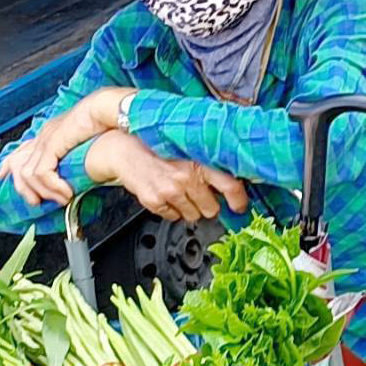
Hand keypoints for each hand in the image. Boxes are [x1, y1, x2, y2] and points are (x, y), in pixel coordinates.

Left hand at [0, 88, 135, 205]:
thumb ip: (77, 151)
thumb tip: (80, 165)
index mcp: (50, 132)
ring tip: (58, 200)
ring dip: (43, 191)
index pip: (20, 150)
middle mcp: (43, 135)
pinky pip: (42, 173)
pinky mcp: (52, 145)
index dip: (9, 166)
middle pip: (17, 164)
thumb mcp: (85, 138)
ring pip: (28, 174)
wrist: (106, 108)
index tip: (4, 177)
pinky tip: (67, 193)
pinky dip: (53, 187)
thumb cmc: (103, 121)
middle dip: (22, 187)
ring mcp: (46, 139)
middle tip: (35, 201)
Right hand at [85, 132, 248, 221]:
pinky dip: (172, 210)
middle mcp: (187, 176)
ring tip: (181, 192)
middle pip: (212, 208)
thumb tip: (232, 184)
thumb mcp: (189, 150)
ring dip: (190, 208)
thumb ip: (210, 165)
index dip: (239, 201)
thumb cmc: (159, 148)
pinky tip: (167, 195)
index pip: (231, 186)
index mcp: (201, 161)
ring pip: (194, 216)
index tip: (240, 207)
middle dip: (209, 205)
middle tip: (200, 194)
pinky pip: (173, 217)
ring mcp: (170, 190)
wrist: (125, 149)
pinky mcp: (154, 201)